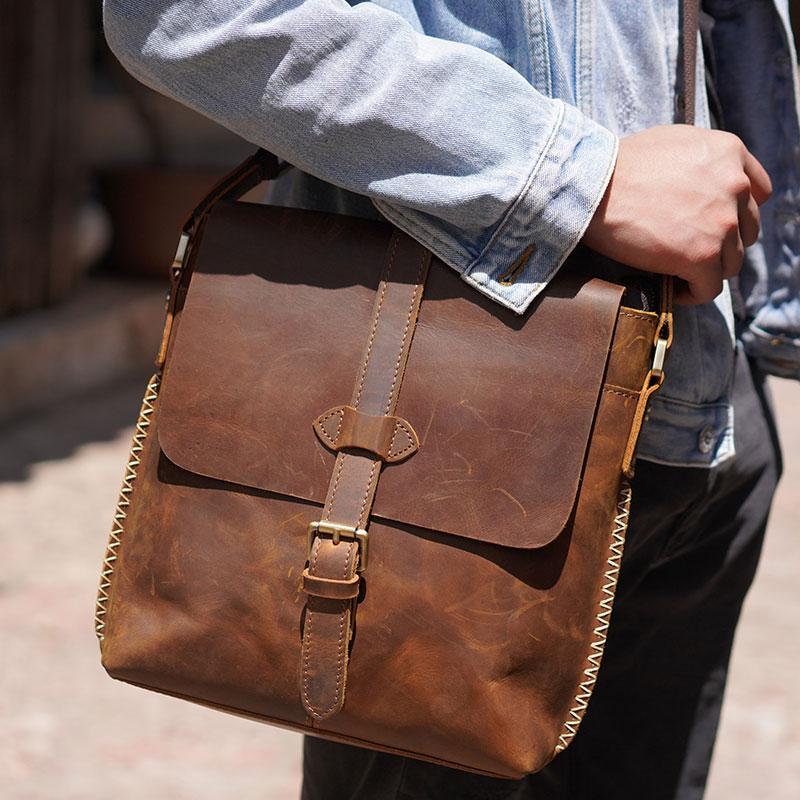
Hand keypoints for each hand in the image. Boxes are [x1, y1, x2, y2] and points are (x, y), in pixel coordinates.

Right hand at [583, 125, 772, 303]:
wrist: (593, 187)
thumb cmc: (619, 166)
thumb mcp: (674, 142)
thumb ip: (702, 161)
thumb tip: (703, 183)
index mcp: (729, 153)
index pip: (758, 192)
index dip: (737, 212)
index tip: (713, 224)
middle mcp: (734, 186)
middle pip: (746, 231)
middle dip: (721, 242)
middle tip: (690, 249)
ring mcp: (722, 223)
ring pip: (731, 262)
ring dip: (707, 269)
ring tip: (680, 271)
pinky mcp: (702, 256)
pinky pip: (710, 288)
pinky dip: (694, 292)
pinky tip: (675, 289)